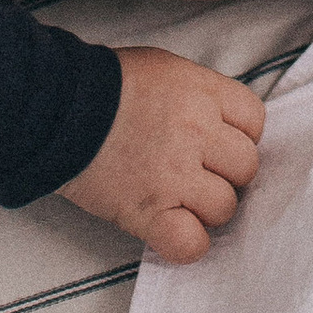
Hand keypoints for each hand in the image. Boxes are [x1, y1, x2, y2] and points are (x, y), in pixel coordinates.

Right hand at [61, 45, 264, 263]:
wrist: (57, 108)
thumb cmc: (108, 84)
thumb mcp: (166, 68)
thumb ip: (201, 94)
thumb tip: (224, 124)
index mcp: (203, 91)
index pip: (255, 120)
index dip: (239, 134)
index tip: (219, 142)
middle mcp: (197, 132)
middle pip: (246, 166)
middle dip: (227, 172)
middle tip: (199, 173)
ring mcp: (175, 175)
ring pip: (225, 207)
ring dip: (207, 208)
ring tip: (181, 199)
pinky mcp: (149, 212)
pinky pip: (192, 244)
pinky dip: (187, 243)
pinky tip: (172, 229)